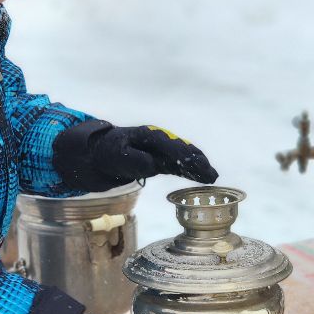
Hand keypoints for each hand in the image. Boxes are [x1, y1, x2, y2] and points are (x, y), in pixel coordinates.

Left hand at [53, 120, 218, 192]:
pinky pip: (179, 165)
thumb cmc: (109, 153)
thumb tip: (152, 164)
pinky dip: (191, 171)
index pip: (170, 146)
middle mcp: (159, 141)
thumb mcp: (117, 155)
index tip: (196, 164)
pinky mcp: (161, 160)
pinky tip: (202, 178)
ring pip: (183, 158)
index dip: (184, 156)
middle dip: (196, 161)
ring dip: (198, 166)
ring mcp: (161, 150)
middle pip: (182, 150)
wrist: (101, 152)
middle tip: (211, 174)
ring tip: (212, 177)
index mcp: (149, 136)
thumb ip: (134, 160)